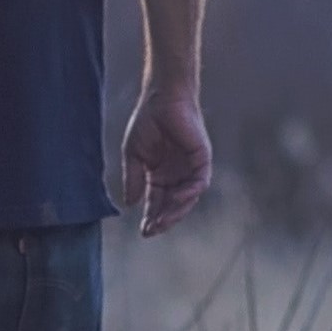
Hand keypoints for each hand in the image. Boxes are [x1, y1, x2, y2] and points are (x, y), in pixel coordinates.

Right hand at [119, 89, 212, 237]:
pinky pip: (199, 182)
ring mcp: (190, 168)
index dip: (151, 217)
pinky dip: (189, 193)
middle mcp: (177, 174)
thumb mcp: (133, 155)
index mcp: (159, 174)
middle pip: (172, 205)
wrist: (161, 98)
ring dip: (176, 211)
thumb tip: (129, 204)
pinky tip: (175, 198)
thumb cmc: (147, 121)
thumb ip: (133, 179)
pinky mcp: (202, 159)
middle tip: (152, 230)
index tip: (143, 232)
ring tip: (162, 221)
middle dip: (163, 219)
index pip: (157, 202)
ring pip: (187, 198)